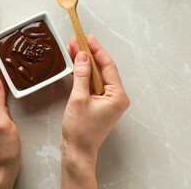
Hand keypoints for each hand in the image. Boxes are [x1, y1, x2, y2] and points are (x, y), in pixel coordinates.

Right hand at [61, 34, 129, 188]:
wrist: (77, 151)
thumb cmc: (80, 131)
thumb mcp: (79, 99)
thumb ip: (81, 75)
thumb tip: (82, 56)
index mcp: (117, 96)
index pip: (108, 66)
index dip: (97, 50)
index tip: (88, 38)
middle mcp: (116, 97)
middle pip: (102, 69)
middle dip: (89, 55)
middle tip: (77, 41)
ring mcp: (107, 100)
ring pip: (96, 75)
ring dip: (84, 63)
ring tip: (72, 49)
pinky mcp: (99, 103)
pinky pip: (92, 84)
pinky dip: (83, 75)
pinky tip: (75, 65)